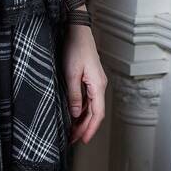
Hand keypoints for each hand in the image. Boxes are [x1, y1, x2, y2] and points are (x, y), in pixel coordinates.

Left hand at [62, 21, 107, 144]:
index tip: (83, 140)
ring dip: (83, 120)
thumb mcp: (71, 73)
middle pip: (95, 113)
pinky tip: (73, 115)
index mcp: (98, 85)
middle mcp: (99, 85)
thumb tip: (75, 114)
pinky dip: (81, 109)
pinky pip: (87, 99)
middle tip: (74, 140)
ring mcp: (95, 82)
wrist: (77, 30)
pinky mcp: (89, 78)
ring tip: (72, 131)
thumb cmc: (75, 48)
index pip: (97, 114)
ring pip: (91, 107)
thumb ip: (74, 95)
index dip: (90, 129)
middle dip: (85, 128)